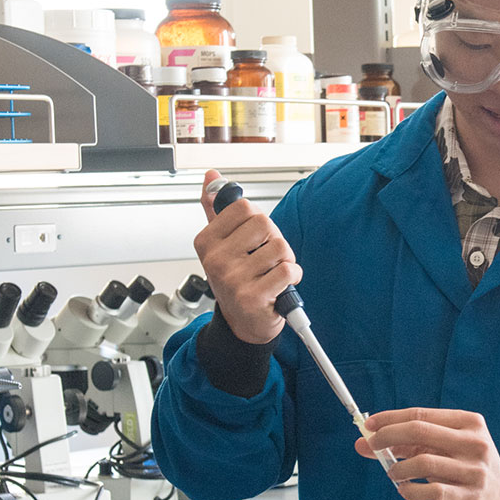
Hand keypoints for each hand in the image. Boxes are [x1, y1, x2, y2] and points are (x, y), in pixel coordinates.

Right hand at [194, 170, 301, 343]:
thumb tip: (211, 176)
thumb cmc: (236, 279)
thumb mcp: (221, 243)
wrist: (243, 323)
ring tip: (271, 274)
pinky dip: (293, 276)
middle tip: (265, 259)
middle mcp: (216, 260)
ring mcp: (233, 279)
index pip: (244, 207)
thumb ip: (216, 208)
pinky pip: (287, 269)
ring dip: (285, 260)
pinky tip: (281, 285)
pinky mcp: (253, 297)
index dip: (258, 221)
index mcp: (206, 241)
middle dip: (274, 240)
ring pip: (279, 247)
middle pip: (264, 224)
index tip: (253, 238)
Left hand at [358, 407, 499, 499]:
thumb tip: (364, 442)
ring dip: (398, 468)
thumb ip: (409, 444)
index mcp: (469, 423)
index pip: (421, 415)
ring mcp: (474, 470)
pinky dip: (411, 491)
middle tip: (372, 446)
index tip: (369, 426)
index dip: (391, 419)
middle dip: (388, 437)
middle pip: (420, 431)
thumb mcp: (445, 449)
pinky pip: (431, 492)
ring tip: (394, 474)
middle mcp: (475, 443)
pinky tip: (405, 491)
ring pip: (423, 462)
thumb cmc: (465, 469)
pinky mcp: (470, 497)